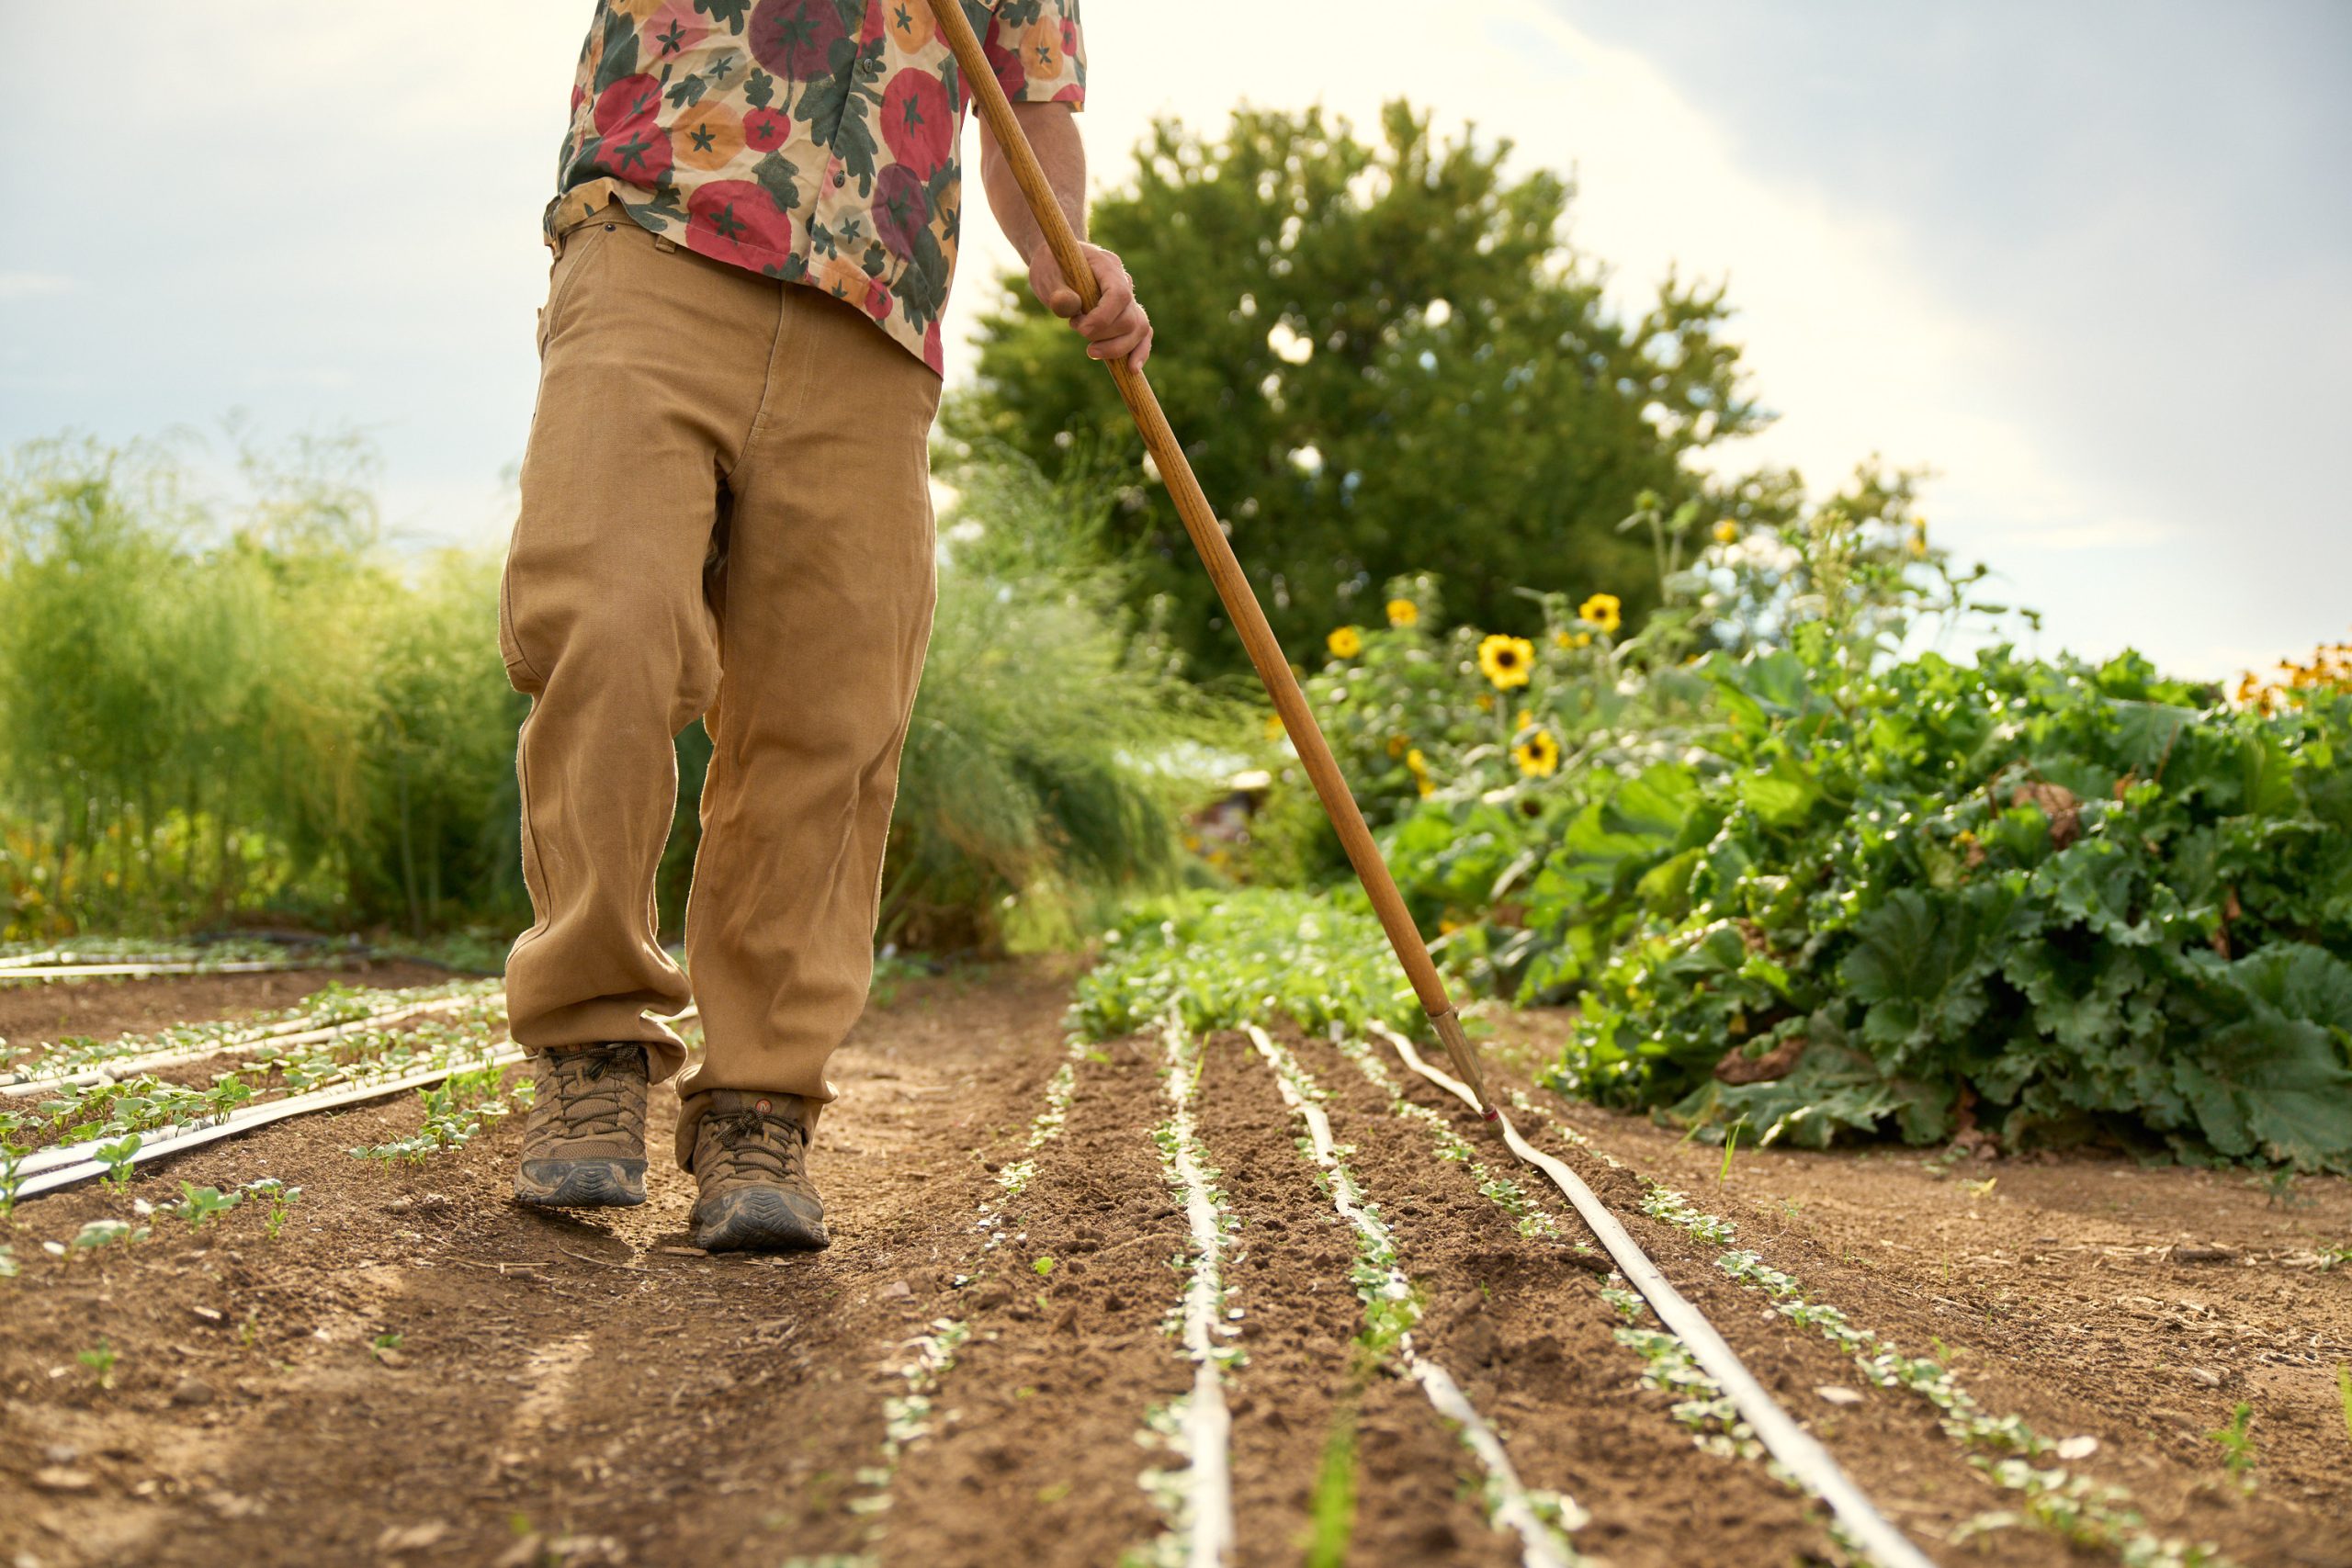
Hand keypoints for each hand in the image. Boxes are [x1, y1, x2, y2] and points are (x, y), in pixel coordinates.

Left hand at [1027, 240, 1152, 371]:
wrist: (1058, 263)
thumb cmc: (1051, 267)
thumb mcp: (1046, 275)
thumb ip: (1058, 291)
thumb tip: (1071, 307)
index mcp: (1106, 265)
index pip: (1119, 295)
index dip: (1103, 318)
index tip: (1081, 330)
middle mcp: (1124, 280)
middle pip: (1129, 317)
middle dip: (1104, 335)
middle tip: (1076, 328)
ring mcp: (1129, 298)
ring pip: (1139, 329)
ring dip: (1118, 348)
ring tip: (1091, 352)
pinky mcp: (1128, 313)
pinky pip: (1142, 334)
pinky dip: (1138, 351)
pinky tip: (1131, 368)